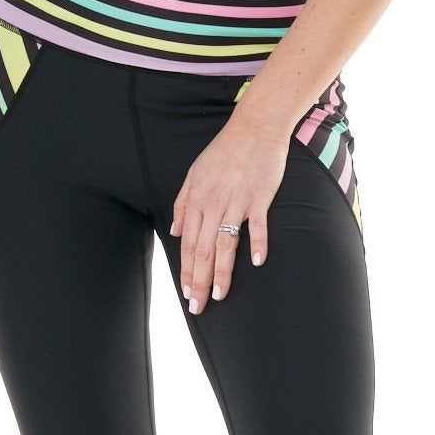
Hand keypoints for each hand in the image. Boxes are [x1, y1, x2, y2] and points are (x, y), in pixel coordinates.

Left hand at [170, 113, 292, 311]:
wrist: (254, 128)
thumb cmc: (224, 151)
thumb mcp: (194, 174)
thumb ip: (183, 204)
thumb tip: (175, 232)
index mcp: (197, 200)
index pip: (189, 244)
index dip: (187, 271)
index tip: (187, 293)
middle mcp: (213, 204)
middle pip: (204, 250)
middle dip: (199, 281)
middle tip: (198, 306)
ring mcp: (237, 201)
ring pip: (225, 243)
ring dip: (222, 272)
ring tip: (219, 295)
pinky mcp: (259, 197)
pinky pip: (257, 224)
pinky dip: (257, 243)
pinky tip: (257, 262)